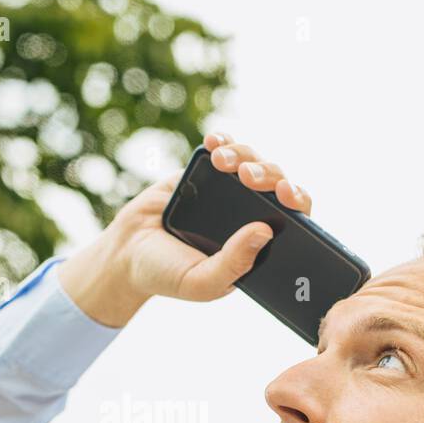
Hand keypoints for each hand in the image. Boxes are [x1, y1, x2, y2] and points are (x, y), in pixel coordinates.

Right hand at [59, 133, 312, 326]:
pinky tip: (214, 143)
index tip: (287, 194)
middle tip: (247, 177)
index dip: (297, 202)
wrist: (126, 253)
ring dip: (244, 156)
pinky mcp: (205, 174)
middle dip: (268, 174)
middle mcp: (249, 215)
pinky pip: (224, 149)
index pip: (295, 220)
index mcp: (258, 245)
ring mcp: (228, 192)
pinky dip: (223, 141)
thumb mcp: (201, 281)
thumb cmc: (168, 274)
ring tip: (222, 162)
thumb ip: (234, 263)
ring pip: (253, 162)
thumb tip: (265, 231)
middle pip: (276, 184)